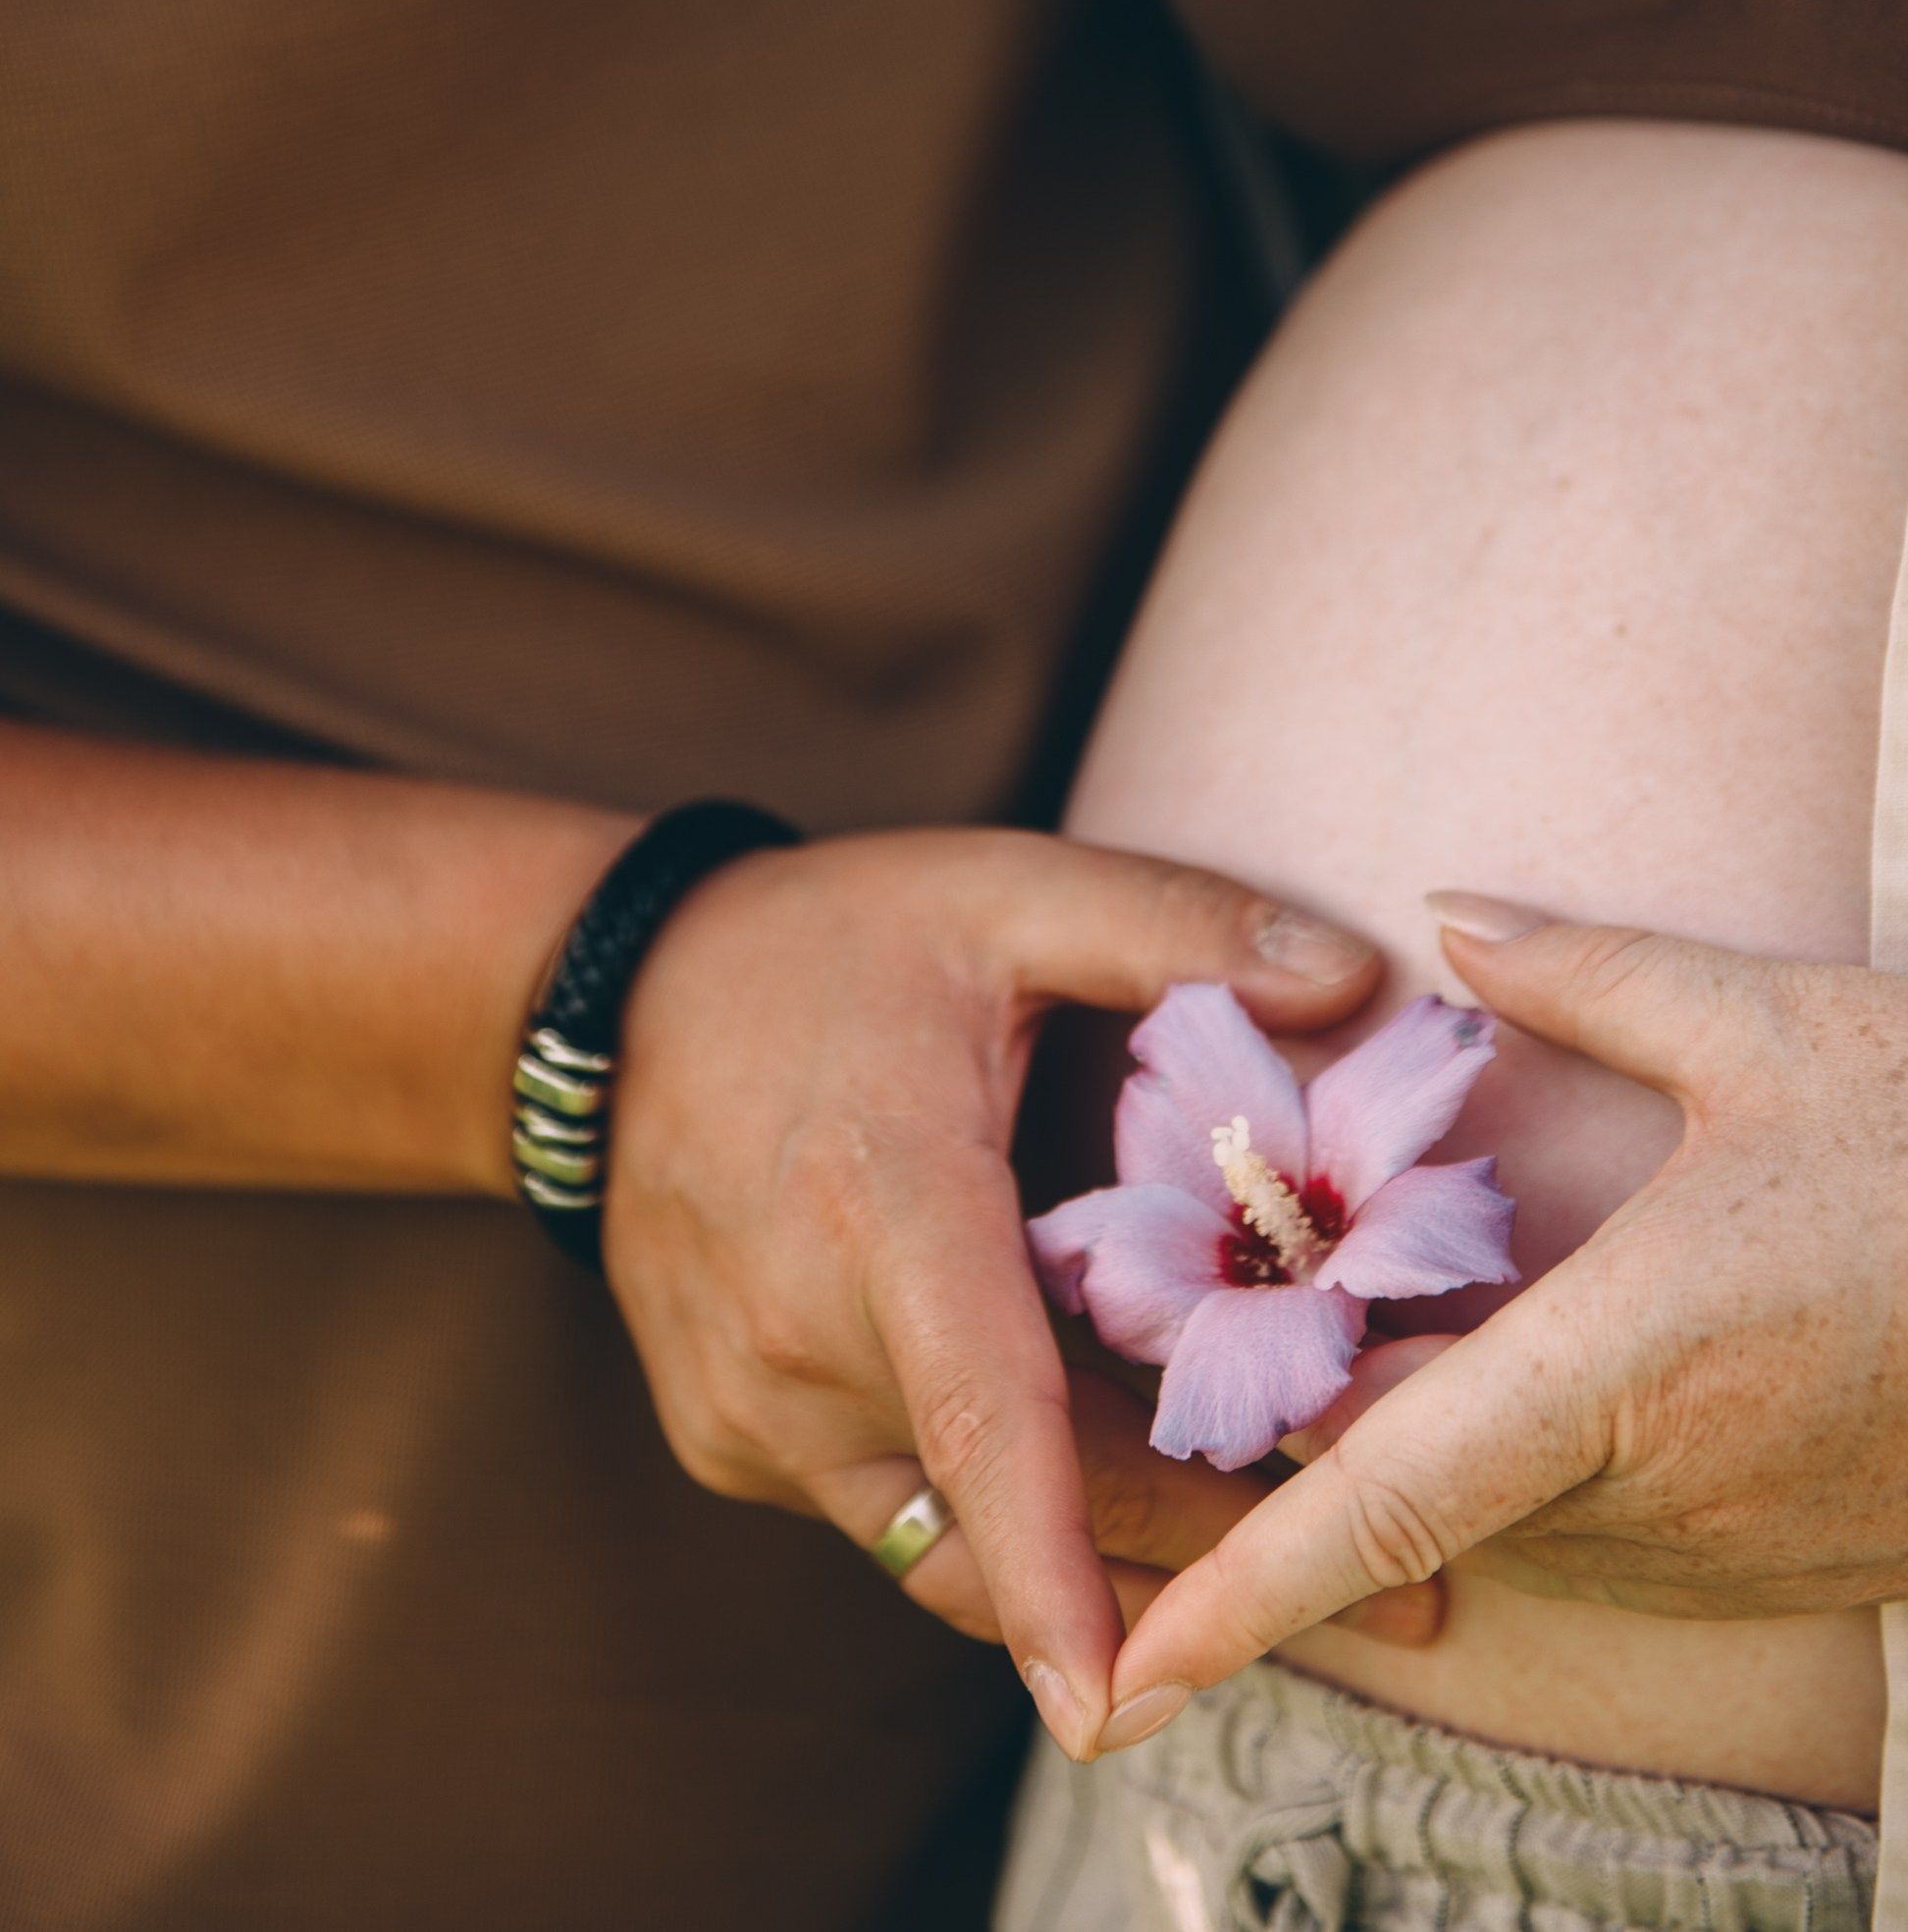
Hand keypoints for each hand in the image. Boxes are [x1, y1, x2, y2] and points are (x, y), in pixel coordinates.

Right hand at [603, 826, 1380, 1755]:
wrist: (605, 1008)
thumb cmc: (821, 943)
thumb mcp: (997, 889)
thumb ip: (1175, 926)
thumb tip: (1359, 980)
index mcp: (883, 1199)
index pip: (983, 1412)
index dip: (1056, 1562)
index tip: (1115, 1701)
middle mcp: (802, 1336)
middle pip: (1027, 1500)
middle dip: (1204, 1563)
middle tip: (1406, 1601)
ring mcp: (754, 1411)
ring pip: (959, 1540)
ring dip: (1108, 1560)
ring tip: (1276, 1557)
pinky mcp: (737, 1445)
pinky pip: (898, 1512)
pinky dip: (1002, 1517)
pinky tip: (1107, 1478)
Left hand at [1102, 903, 1907, 1739]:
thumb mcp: (1778, 1031)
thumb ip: (1592, 976)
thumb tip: (1455, 913)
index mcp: (1631, 1361)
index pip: (1392, 1501)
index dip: (1247, 1591)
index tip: (1131, 1665)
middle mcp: (1655, 1488)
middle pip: (1409, 1487)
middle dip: (1303, 1417)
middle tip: (1230, 1302)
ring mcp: (1715, 1546)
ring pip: (1490, 1512)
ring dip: (1414, 1430)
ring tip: (1372, 1302)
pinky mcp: (1765, 1566)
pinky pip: (1580, 1528)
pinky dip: (1512, 1458)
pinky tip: (1522, 1350)